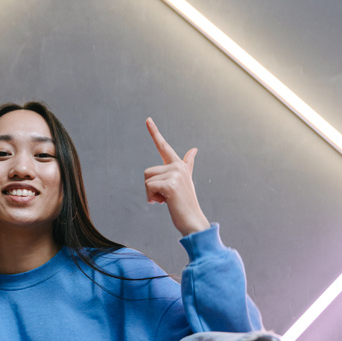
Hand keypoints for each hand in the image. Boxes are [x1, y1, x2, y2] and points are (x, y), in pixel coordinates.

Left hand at [143, 117, 209, 236]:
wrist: (192, 221)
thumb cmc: (186, 204)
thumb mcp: (186, 181)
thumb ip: (188, 164)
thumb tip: (194, 149)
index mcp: (179, 165)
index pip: (164, 146)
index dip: (154, 132)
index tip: (147, 119)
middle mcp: (178, 166)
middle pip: (147, 171)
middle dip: (151, 188)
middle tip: (166, 197)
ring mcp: (175, 174)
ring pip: (147, 180)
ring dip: (151, 194)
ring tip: (166, 200)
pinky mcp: (170, 184)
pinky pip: (149, 187)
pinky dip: (152, 199)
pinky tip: (164, 203)